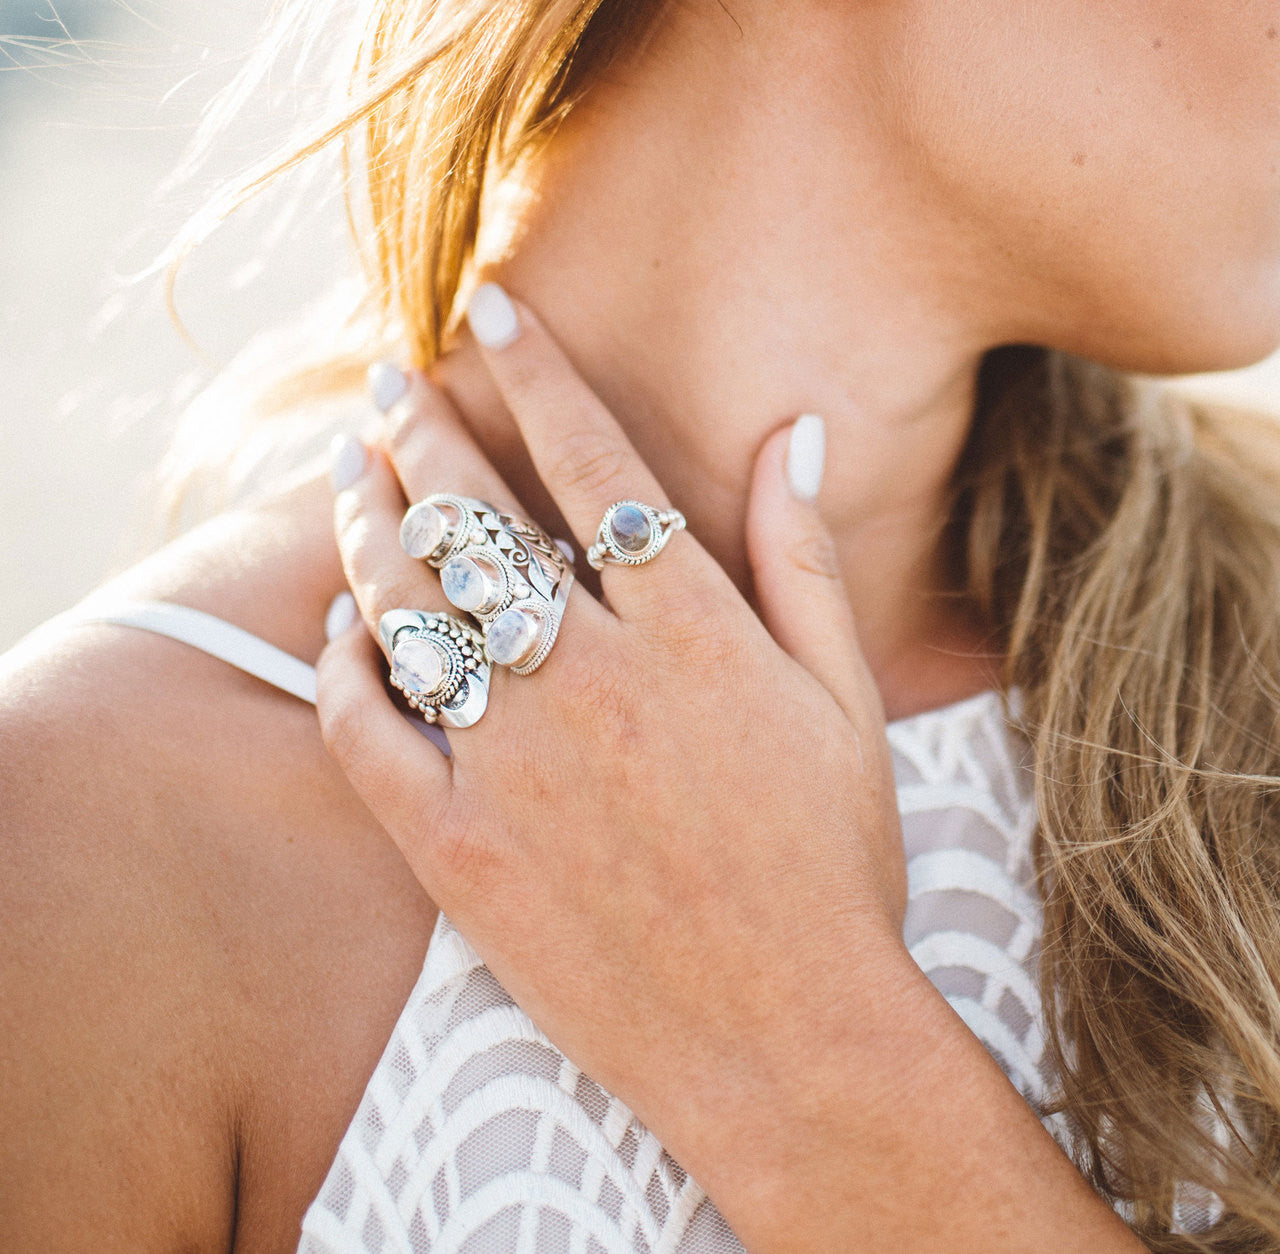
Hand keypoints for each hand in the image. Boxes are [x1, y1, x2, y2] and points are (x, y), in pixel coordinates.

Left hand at [316, 284, 912, 1211]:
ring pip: (410, 605)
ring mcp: (516, 764)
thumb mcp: (844, 706)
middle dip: (426, 429)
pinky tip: (344, 622)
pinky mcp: (457, 848)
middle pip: (479, 516)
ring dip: (372, 522)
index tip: (492, 310)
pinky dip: (344, 663)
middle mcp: (594, 679)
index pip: (593, 460)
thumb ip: (804, 562)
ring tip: (354, 470)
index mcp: (692, 633)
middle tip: (394, 381)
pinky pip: (367, 729)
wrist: (785, 1038)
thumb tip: (792, 434)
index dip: (536, 371)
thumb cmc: (832, 869)